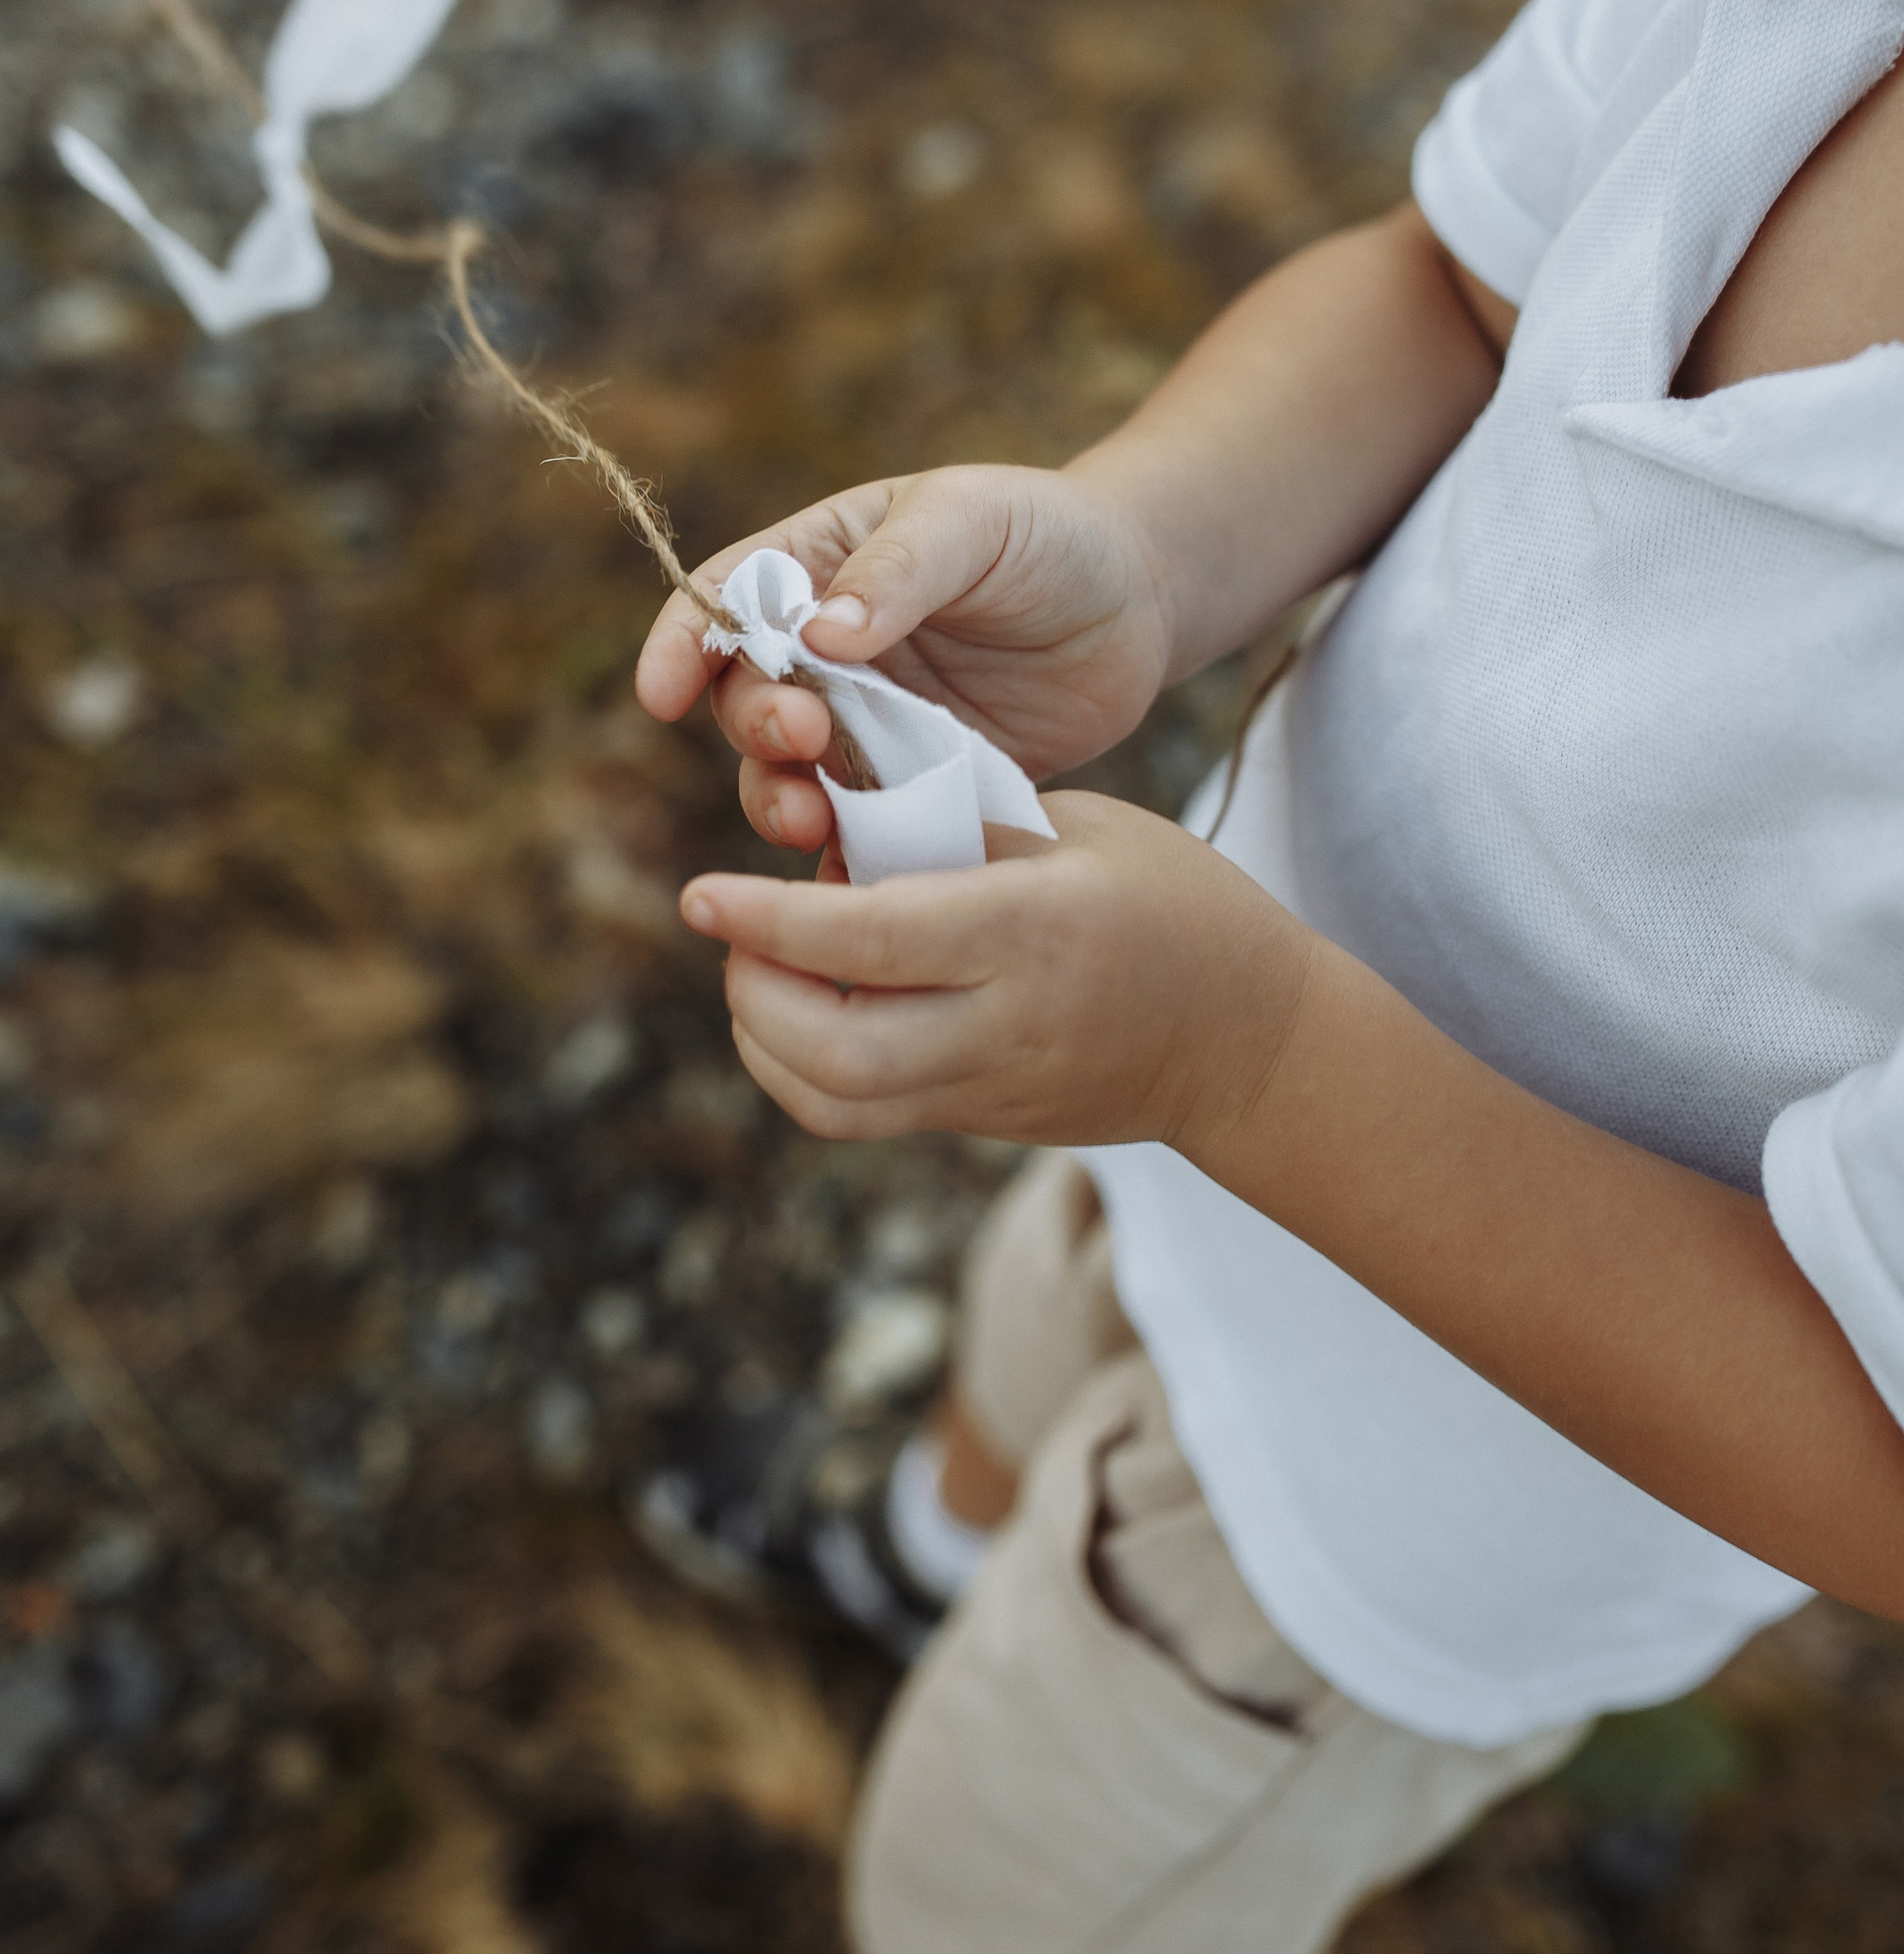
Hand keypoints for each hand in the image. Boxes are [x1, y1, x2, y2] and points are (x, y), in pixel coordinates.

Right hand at [636, 466, 1173, 859]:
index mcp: (819, 565)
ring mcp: (868, 724)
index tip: (661, 694)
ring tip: (813, 818)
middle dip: (753, 726)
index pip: (722, 603)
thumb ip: (897, 569)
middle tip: (806, 734)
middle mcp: (826, 653)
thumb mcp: (972, 519)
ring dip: (781, 802)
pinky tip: (859, 872)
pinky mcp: (917, 786)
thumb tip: (818, 635)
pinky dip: (849, 856)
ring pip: (789, 778)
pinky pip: (863, 830)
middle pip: (745, 702)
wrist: (1142, 598)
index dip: (679, 646)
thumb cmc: (1049, 532)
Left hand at [677, 791, 1313, 1153]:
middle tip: (735, 933)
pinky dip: (807, 1069)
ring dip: (768, 1040)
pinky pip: (866, 1114)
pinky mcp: (985, 1123)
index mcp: (1032, 930)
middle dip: (753, 992)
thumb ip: (961, 833)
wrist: (1253, 1042)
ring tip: (761, 971)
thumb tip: (844, 840)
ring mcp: (993, 1087)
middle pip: (833, 1050)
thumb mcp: (1081, 830)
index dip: (769, 921)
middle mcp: (1004, 1022)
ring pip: (836, 1100)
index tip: (701, 892)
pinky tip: (807, 1009)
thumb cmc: (1175, 904)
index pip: (870, 938)